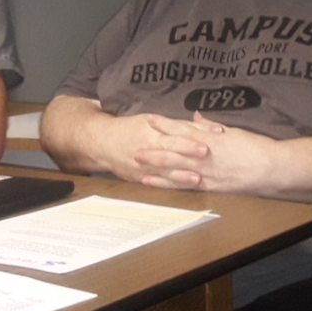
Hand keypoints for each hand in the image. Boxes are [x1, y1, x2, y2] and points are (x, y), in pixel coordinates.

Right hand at [95, 113, 216, 184]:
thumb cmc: (131, 129)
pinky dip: (168, 186)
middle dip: (189, 156)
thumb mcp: (152, 121)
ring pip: (166, 171)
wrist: (104, 142)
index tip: (207, 142)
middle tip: (207, 158)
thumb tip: (200, 122)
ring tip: (197, 179)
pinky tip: (179, 189)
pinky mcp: (140, 177)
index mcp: (154, 132)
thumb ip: (177, 124)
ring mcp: (144, 165)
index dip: (191, 139)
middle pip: (172, 153)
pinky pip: (156, 183)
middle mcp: (150, 149)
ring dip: (181, 176)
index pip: (176, 135)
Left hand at [137, 112, 277, 193]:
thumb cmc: (256, 148)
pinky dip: (168, 184)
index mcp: (211, 139)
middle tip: (134, 145)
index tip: (149, 119)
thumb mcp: (233, 132)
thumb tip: (196, 117)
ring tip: (138, 164)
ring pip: (176, 169)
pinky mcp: (211, 187)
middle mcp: (206, 156)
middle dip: (154, 148)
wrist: (273, 168)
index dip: (165, 124)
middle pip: (174, 150)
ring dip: (156, 166)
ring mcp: (207, 173)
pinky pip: (185, 185)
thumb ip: (211, 126)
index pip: (183, 129)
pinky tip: (155, 184)